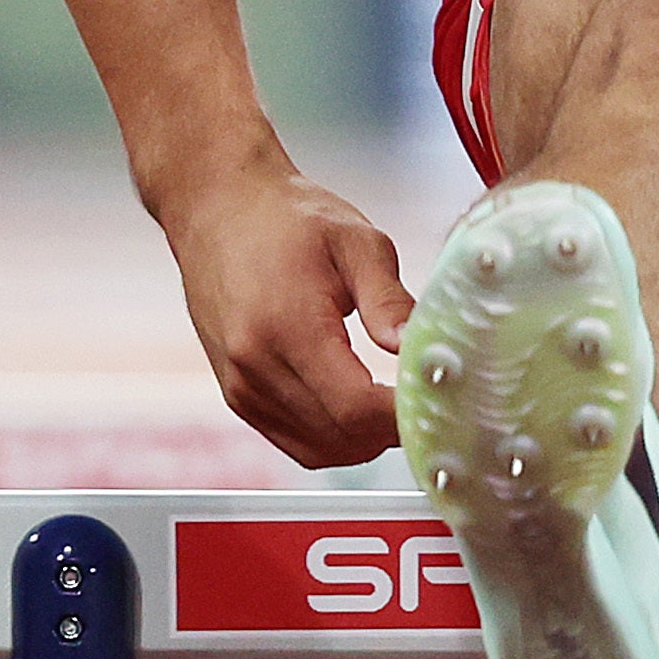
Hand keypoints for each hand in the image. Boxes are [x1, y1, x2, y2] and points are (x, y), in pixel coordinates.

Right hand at [159, 157, 417, 469]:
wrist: (218, 209)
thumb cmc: (289, 218)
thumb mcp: (356, 242)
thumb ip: (389, 301)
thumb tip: (417, 348)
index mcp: (288, 328)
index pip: (355, 407)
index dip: (403, 417)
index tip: (439, 403)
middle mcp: (255, 367)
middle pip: (339, 436)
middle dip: (391, 431)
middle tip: (432, 406)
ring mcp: (240, 386)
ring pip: (317, 449)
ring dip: (365, 442)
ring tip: (401, 408)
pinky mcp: (236, 394)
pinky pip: (292, 441)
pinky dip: (334, 439)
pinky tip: (364, 412)